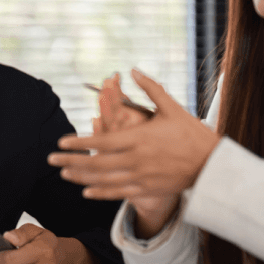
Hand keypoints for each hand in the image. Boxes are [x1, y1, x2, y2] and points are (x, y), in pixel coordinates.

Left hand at [49, 69, 220, 237]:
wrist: (212, 164)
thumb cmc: (192, 132)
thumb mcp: (172, 107)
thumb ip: (150, 89)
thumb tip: (132, 70)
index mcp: (140, 138)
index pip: (102, 141)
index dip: (79, 142)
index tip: (61, 141)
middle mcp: (137, 159)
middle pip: (96, 162)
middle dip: (71, 160)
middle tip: (50, 159)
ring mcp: (141, 177)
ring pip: (104, 180)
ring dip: (81, 177)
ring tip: (63, 173)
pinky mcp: (147, 190)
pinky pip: (118, 193)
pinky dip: (100, 193)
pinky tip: (85, 191)